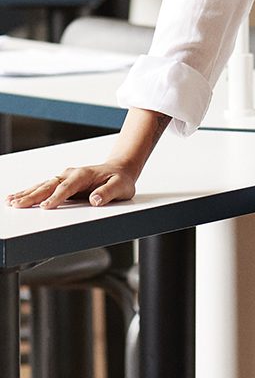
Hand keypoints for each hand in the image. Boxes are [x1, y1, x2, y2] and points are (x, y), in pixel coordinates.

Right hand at [5, 159, 139, 210]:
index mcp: (84, 175)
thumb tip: (96, 199)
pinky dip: (29, 192)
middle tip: (18, 205)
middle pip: (49, 186)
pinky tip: (17, 197)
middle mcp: (71, 174)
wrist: (119, 169)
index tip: (46, 207)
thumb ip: (109, 192)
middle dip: (33, 196)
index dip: (56, 197)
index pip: (67, 187)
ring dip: (27, 194)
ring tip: (11, 202)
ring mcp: (64, 177)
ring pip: (42, 186)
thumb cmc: (120, 179)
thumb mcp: (121, 187)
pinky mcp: (61, 183)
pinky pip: (43, 187)